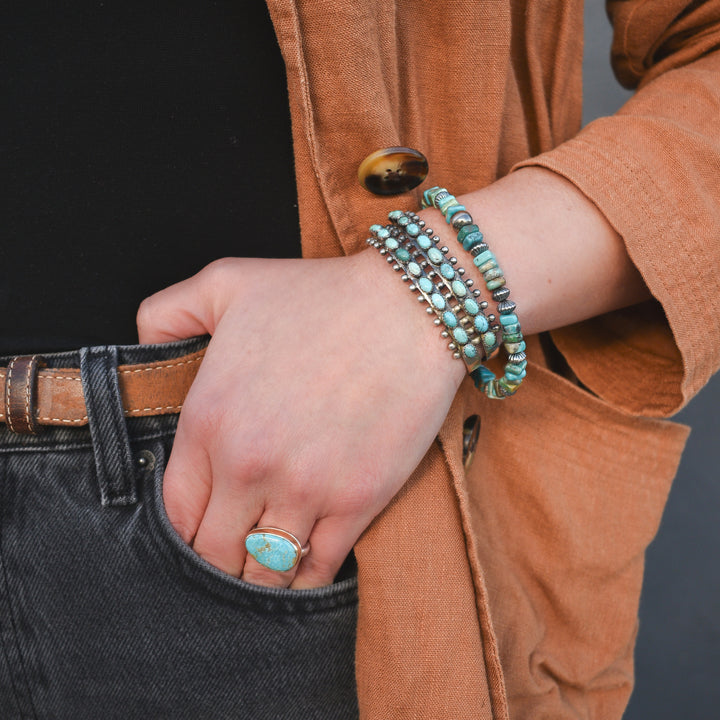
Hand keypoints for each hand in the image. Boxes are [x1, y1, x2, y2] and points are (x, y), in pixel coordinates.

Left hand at [136, 249, 463, 588]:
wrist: (410, 306)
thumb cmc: (320, 294)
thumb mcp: (226, 282)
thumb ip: (165, 314)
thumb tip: (144, 350)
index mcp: (209, 419)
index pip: (176, 512)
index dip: (185, 526)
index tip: (203, 523)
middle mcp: (248, 465)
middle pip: (213, 551)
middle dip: (219, 556)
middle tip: (234, 547)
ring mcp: (304, 488)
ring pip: (263, 572)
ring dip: (259, 575)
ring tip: (265, 563)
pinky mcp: (356, 502)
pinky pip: (317, 569)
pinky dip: (305, 578)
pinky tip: (303, 565)